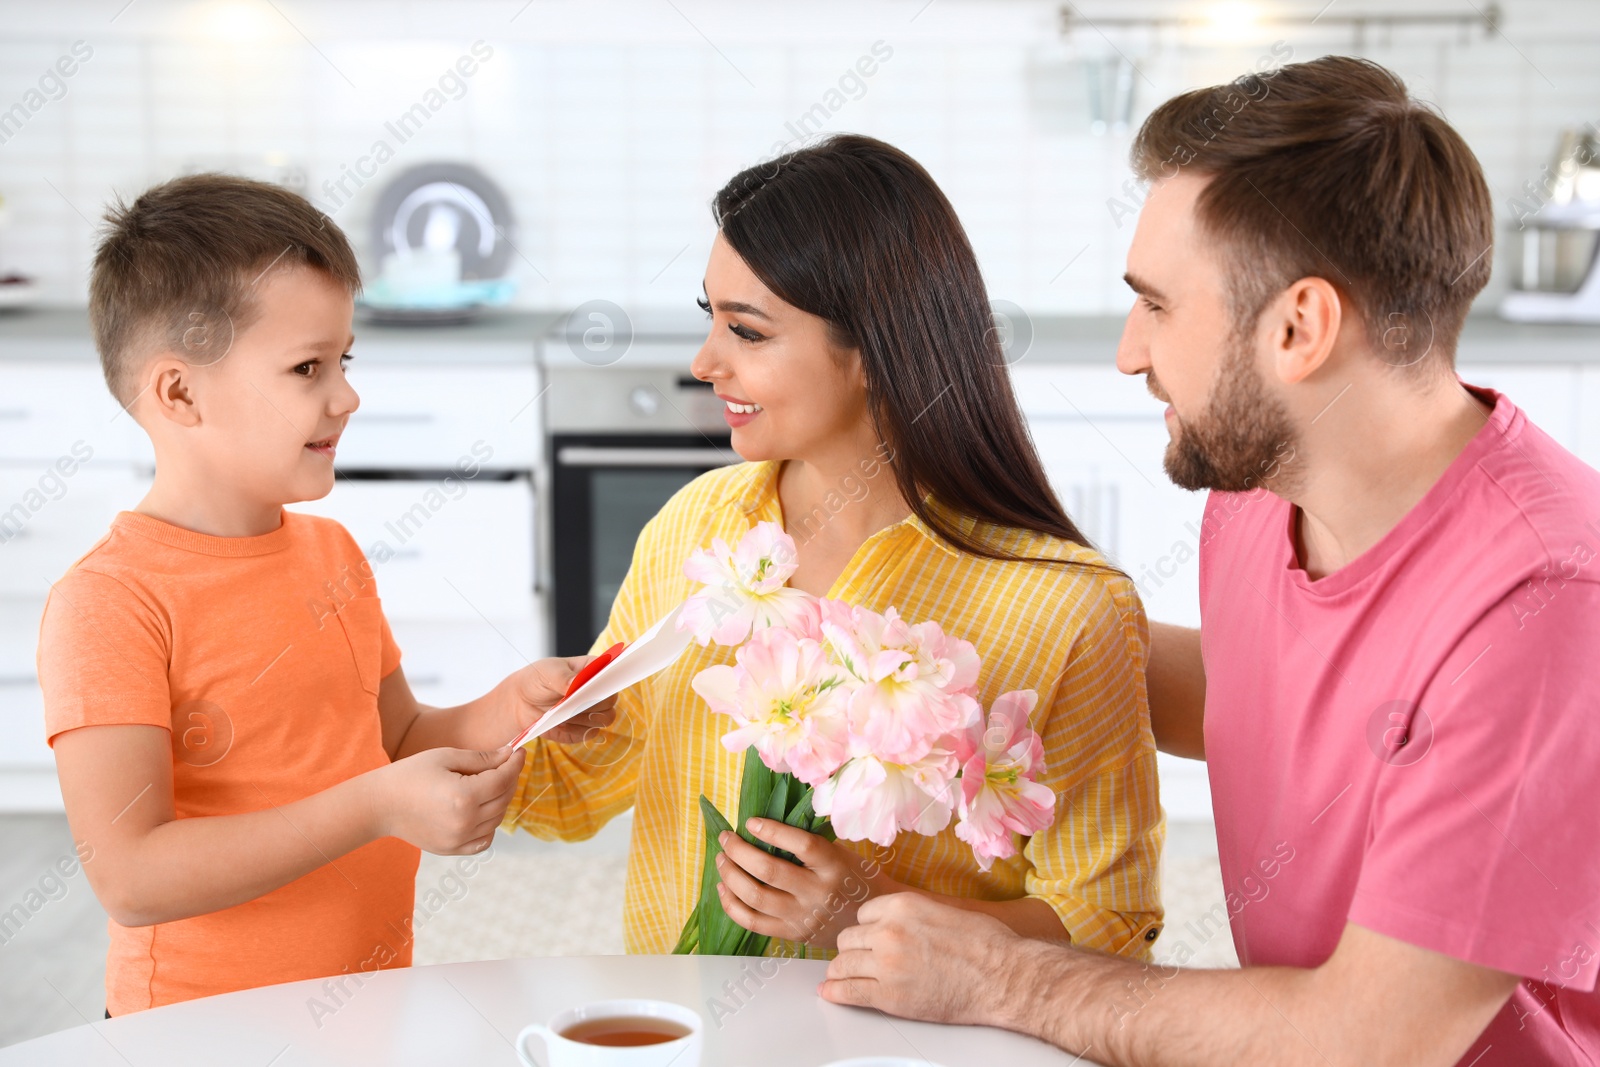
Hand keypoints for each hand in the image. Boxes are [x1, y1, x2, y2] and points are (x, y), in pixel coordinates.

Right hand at [372, 745, 525, 854]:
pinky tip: (482, 810)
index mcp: (463, 797)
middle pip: (504, 799)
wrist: (380, 805)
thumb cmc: (409, 775)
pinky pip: (484, 840)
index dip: (515, 764)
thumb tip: (508, 754)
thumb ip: (481, 758)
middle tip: (505, 764)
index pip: (503, 779)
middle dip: (509, 779)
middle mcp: (464, 822)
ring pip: (497, 820)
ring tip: (490, 784)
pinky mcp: (451, 849)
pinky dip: (489, 825)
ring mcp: (458, 840)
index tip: (519, 751)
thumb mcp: (445, 757)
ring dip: (501, 800)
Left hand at [499, 656, 618, 744]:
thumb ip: (563, 677)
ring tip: (562, 712)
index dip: (608, 680)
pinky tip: (559, 723)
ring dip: (584, 717)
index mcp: (593, 670)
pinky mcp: (584, 729)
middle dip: (594, 702)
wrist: (520, 701)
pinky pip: (591, 733)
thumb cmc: (536, 679)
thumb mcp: (547, 671)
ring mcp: (592, 711)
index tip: (594, 686)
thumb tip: (575, 684)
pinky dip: (576, 730)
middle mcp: (597, 691)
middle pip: (611, 699)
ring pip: (605, 719)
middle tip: (574, 702)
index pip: (612, 674)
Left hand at [714, 817, 886, 948]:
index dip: (772, 831)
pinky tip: (724, 888)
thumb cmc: (855, 880)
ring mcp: (803, 917)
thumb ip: (810, 844)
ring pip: (755, 897)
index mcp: (834, 866)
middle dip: (739, 851)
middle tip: (726, 838)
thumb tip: (765, 827)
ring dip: (730, 875)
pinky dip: (732, 905)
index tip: (751, 822)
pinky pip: (752, 922)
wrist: (870, 924)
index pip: (801, 845)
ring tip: (722, 859)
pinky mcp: (792, 935)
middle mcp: (818, 893)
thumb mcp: (842, 855)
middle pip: (769, 871)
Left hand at [819, 893, 1031, 1026]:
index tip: (867, 939)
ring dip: (841, 972)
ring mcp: (886, 964)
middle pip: (848, 939)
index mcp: (902, 905)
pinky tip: (830, 993)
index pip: (863, 915)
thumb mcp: (943, 910)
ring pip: (843, 965)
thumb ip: (913, 915)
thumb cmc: (986, 945)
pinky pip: (849, 992)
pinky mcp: (889, 996)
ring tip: (840, 977)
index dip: (866, 929)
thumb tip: (898, 922)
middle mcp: (888, 931)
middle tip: (856, 960)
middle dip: (852, 950)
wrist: (1003, 976)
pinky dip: (835, 994)